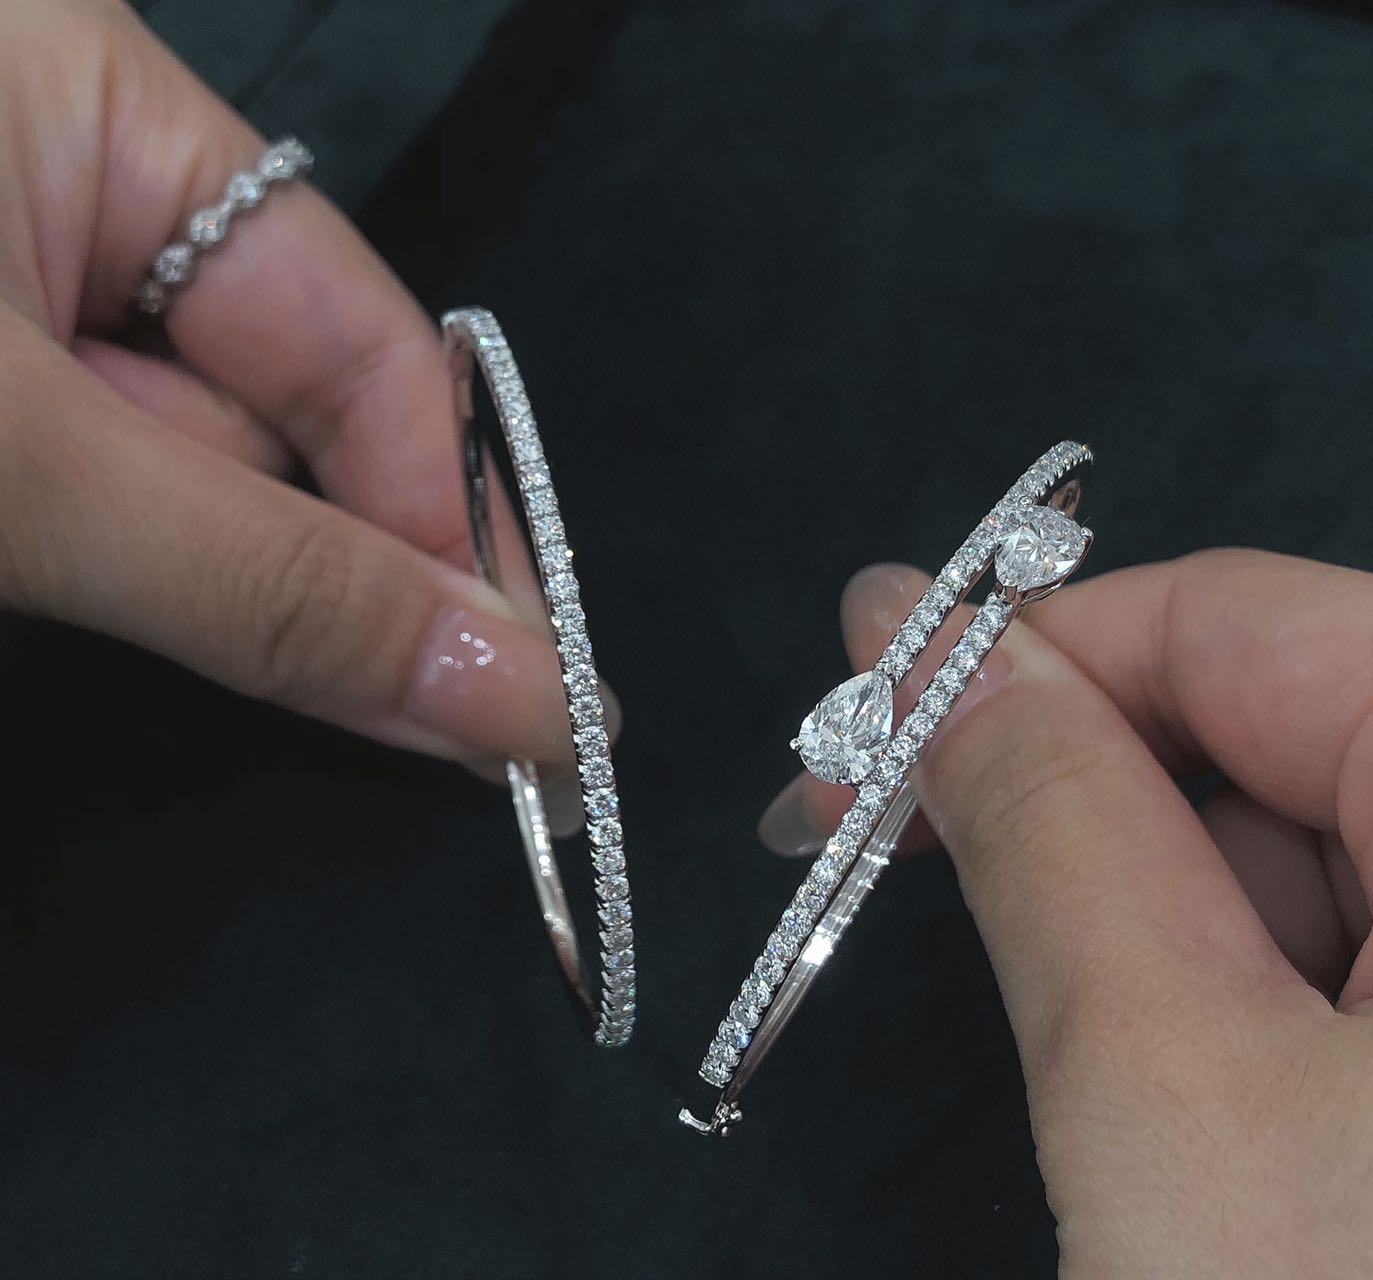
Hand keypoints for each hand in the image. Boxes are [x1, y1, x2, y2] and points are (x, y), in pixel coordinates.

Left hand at [0, 0, 605, 778]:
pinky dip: (118, 570)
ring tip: (120, 597)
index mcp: (98, 112)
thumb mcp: (13, 469)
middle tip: (449, 735)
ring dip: (200, 579)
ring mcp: (2, 300)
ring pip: (180, 475)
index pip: (356, 334)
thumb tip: (522, 698)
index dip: (447, 514)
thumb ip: (266, 581)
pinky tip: (76, 593)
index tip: (521, 686)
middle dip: (326, 569)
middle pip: (278, 415)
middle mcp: (67, 192)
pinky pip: (98, 498)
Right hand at [764, 549, 1372, 1276]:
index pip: (1236, 618)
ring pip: (1328, 856)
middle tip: (866, 847)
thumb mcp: (1172, 1090)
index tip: (851, 729)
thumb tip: (909, 634)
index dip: (1024, 658)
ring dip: (1162, 915)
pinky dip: (1257, 997)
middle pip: (1284, 727)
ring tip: (1084, 1041)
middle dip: (1074, 789)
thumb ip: (1042, 825)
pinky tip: (1199, 1090)